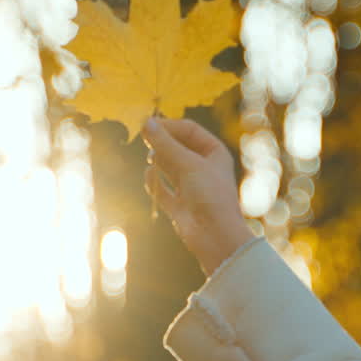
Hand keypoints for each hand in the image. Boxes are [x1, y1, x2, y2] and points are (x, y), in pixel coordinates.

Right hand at [141, 116, 253, 275]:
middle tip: (144, 137)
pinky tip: (148, 174)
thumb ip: (166, 143)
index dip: (169, 126)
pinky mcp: (179, 205)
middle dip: (162, 142)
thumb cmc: (210, 195)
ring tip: (152, 158)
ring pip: (169, 165)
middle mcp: (204, 168)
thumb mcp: (188, 163)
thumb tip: (147, 123)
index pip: (189, 130)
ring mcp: (191, 187)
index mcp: (214, 153)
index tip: (148, 125)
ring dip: (159, 159)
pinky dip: (154, 181)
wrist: (215, 236)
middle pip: (178, 146)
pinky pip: (162, 188)